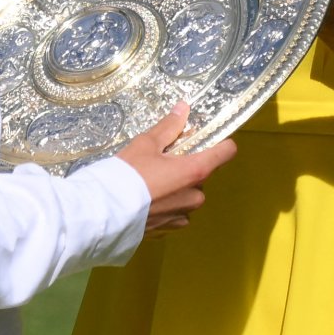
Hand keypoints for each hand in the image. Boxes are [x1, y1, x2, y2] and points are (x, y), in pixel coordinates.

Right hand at [117, 101, 235, 236]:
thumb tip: (184, 107)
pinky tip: (150, 201)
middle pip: (202, 174)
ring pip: (189, 194)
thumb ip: (169, 126)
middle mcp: (196, 194)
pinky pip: (178, 211)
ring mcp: (185, 213)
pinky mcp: (172, 227)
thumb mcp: (147, 144)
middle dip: (187, 167)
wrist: (106, 211)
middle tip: (163, 162)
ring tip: (153, 184)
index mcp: (196, 170)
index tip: (205, 140)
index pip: (226, 152)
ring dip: (178, 188)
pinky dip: (169, 205)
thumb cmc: (128, 173)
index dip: (220, 143)